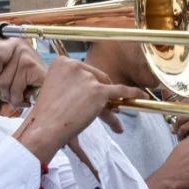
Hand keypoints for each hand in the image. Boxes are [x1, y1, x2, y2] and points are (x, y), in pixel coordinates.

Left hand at [0, 35, 46, 108]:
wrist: (49, 92)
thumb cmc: (24, 83)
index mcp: (6, 42)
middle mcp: (16, 42)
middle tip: (9, 82)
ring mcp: (25, 52)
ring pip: (1, 77)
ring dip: (9, 91)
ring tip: (20, 89)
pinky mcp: (31, 64)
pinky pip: (12, 86)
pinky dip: (17, 96)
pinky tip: (26, 93)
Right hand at [11, 57, 147, 162]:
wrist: (45, 127)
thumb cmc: (48, 113)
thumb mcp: (58, 89)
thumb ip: (75, 83)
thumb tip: (100, 88)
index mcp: (63, 61)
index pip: (85, 72)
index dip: (91, 85)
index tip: (89, 95)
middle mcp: (76, 65)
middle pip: (97, 79)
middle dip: (102, 94)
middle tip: (103, 108)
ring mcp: (88, 78)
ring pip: (106, 91)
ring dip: (109, 105)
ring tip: (111, 116)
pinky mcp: (99, 91)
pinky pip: (121, 91)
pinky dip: (133, 93)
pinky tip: (142, 96)